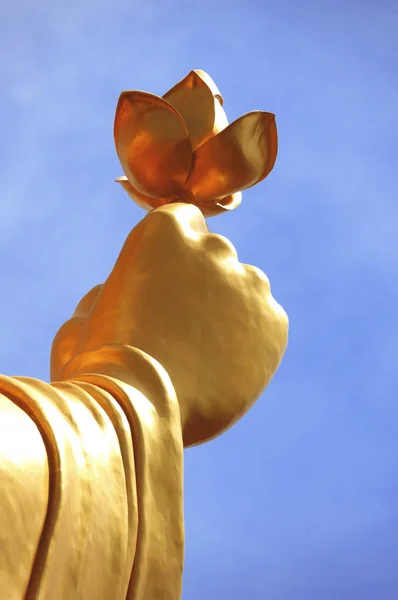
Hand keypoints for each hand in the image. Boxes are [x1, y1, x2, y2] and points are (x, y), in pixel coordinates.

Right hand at [51, 203, 287, 446]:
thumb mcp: (87, 317)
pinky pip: (266, 325)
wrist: (139, 407)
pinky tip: (224, 369)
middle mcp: (214, 248)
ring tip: (205, 353)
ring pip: (245, 289)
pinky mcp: (274, 323)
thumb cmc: (102, 363)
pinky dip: (252, 342)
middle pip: (216, 255)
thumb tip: (115, 296)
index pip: (185, 219)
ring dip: (230, 310)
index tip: (174, 273)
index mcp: (165, 232)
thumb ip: (111, 294)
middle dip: (203, 281)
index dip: (179, 249)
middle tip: (185, 325)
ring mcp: (249, 285)